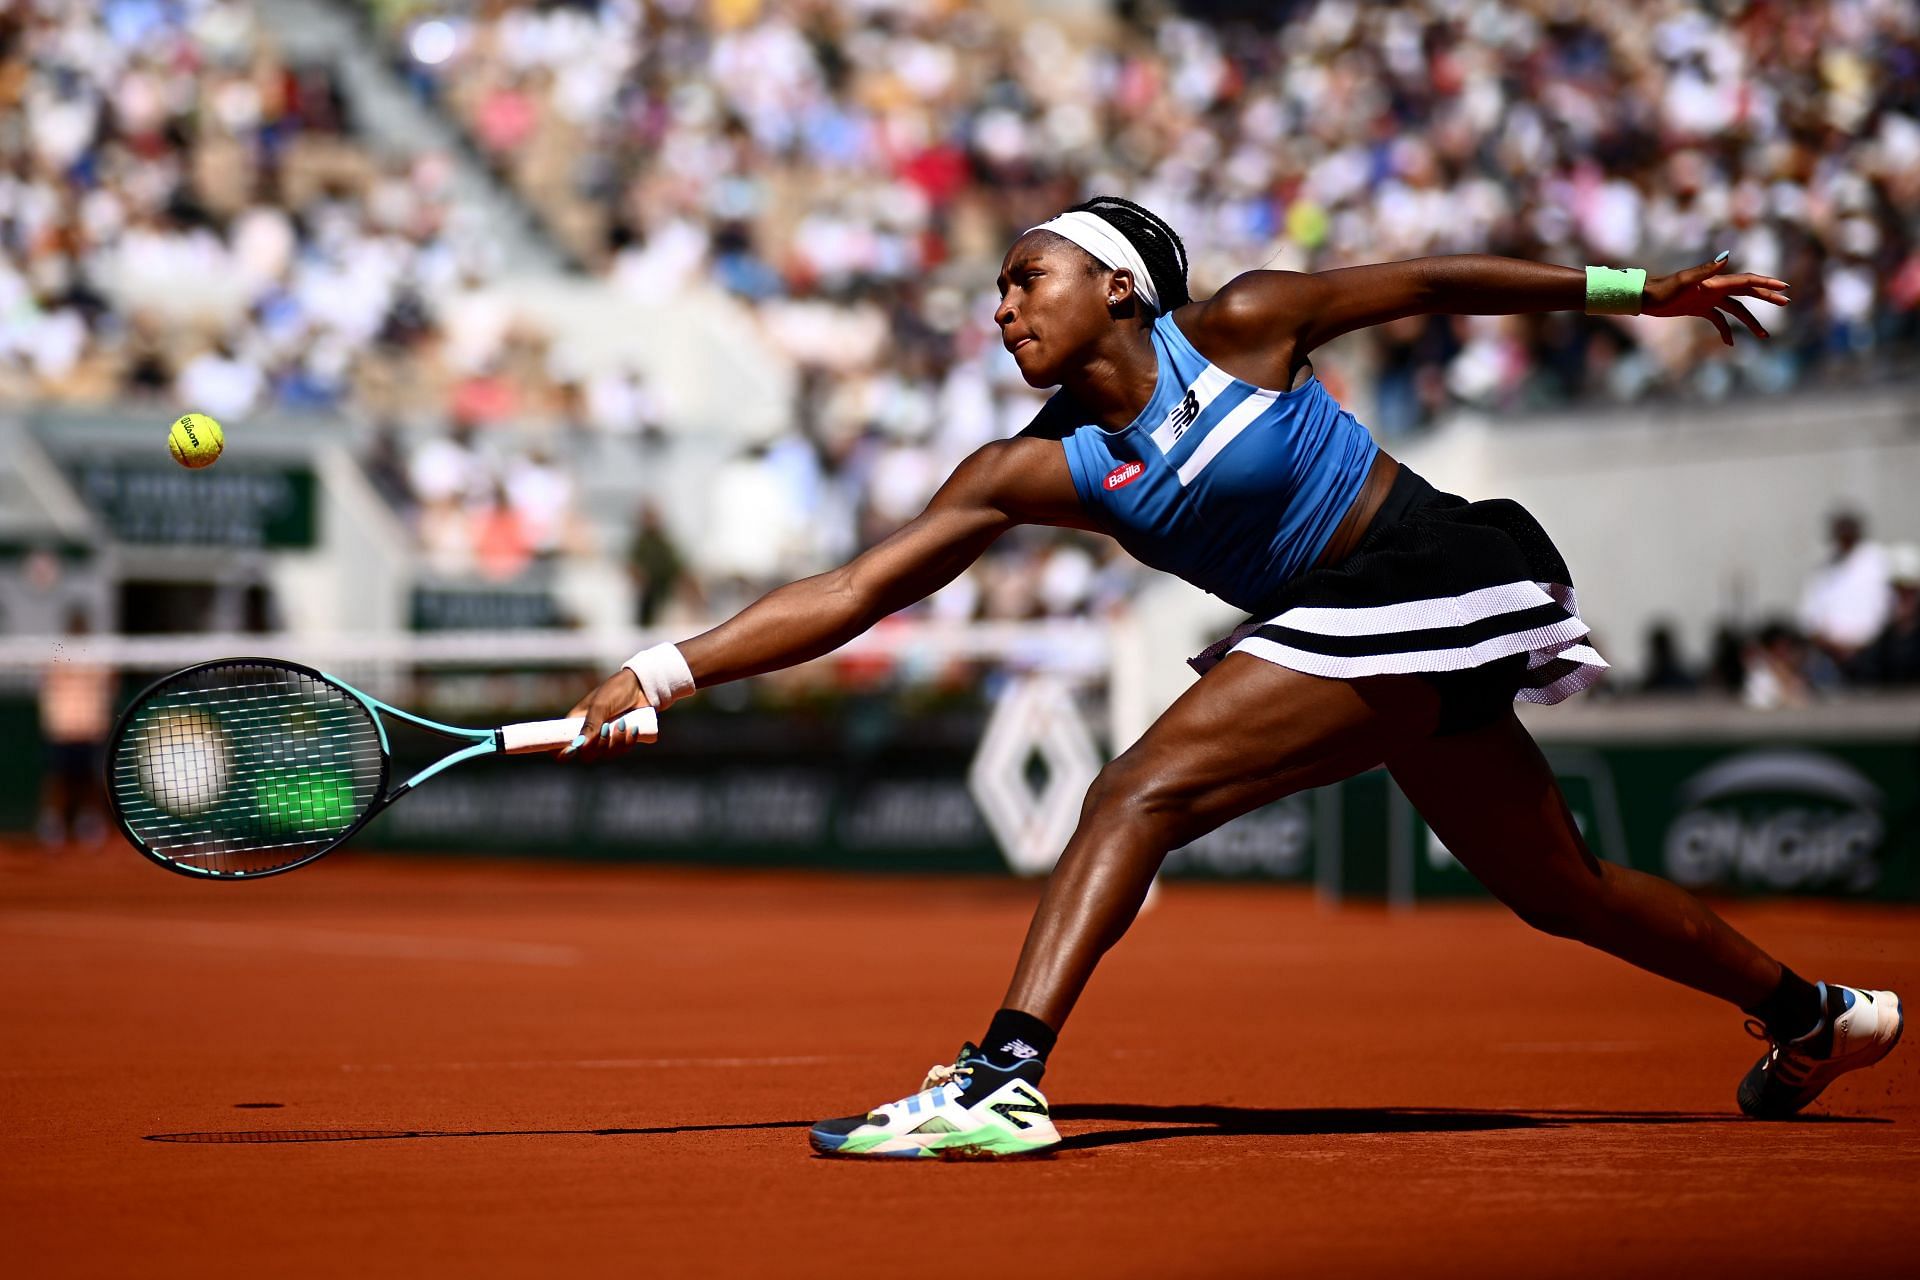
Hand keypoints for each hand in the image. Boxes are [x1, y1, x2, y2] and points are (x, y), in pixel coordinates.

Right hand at [560, 668, 649, 761]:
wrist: (640, 686)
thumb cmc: (615, 690)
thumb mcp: (600, 705)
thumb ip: (590, 725)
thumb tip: (579, 746)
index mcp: (574, 724)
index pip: (560, 745)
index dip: (562, 753)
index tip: (572, 751)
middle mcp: (588, 734)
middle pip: (586, 755)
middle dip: (599, 745)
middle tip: (607, 727)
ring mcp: (605, 739)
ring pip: (606, 754)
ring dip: (616, 742)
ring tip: (624, 723)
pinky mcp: (621, 740)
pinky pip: (621, 751)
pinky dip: (628, 741)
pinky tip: (633, 728)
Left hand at [1641, 253, 1790, 345]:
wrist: (1646, 298)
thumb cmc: (1664, 288)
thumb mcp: (1685, 280)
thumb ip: (1706, 269)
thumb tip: (1726, 257)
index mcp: (1717, 281)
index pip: (1747, 281)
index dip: (1766, 283)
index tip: (1784, 288)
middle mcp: (1716, 288)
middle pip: (1748, 293)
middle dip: (1767, 298)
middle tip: (1786, 303)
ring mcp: (1709, 299)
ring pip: (1737, 310)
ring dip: (1750, 322)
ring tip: (1764, 336)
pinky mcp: (1700, 309)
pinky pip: (1718, 320)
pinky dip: (1725, 331)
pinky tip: (1730, 344)